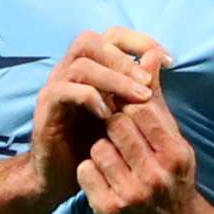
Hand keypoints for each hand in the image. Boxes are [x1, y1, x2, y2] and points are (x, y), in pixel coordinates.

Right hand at [27, 32, 165, 199]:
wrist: (60, 177)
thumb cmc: (93, 144)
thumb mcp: (125, 114)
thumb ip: (141, 86)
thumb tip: (160, 57)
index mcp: (88, 68)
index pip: (110, 36)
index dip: (139, 41)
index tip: (167, 60)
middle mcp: (68, 71)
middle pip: (89, 41)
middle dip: (123, 58)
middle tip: (147, 81)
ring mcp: (54, 88)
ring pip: (80, 64)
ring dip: (113, 79)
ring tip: (137, 99)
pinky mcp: (46, 109)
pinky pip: (64, 91)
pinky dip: (89, 98)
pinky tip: (108, 116)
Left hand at [75, 93, 202, 213]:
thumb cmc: (171, 175)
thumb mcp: (172, 138)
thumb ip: (156, 98)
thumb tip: (149, 54)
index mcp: (174, 154)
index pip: (140, 109)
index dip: (126, 104)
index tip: (122, 108)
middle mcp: (155, 175)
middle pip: (116, 126)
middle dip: (111, 124)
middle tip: (113, 132)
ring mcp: (131, 195)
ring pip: (98, 148)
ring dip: (100, 148)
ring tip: (113, 157)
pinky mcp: (109, 210)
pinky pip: (85, 172)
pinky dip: (89, 170)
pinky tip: (103, 176)